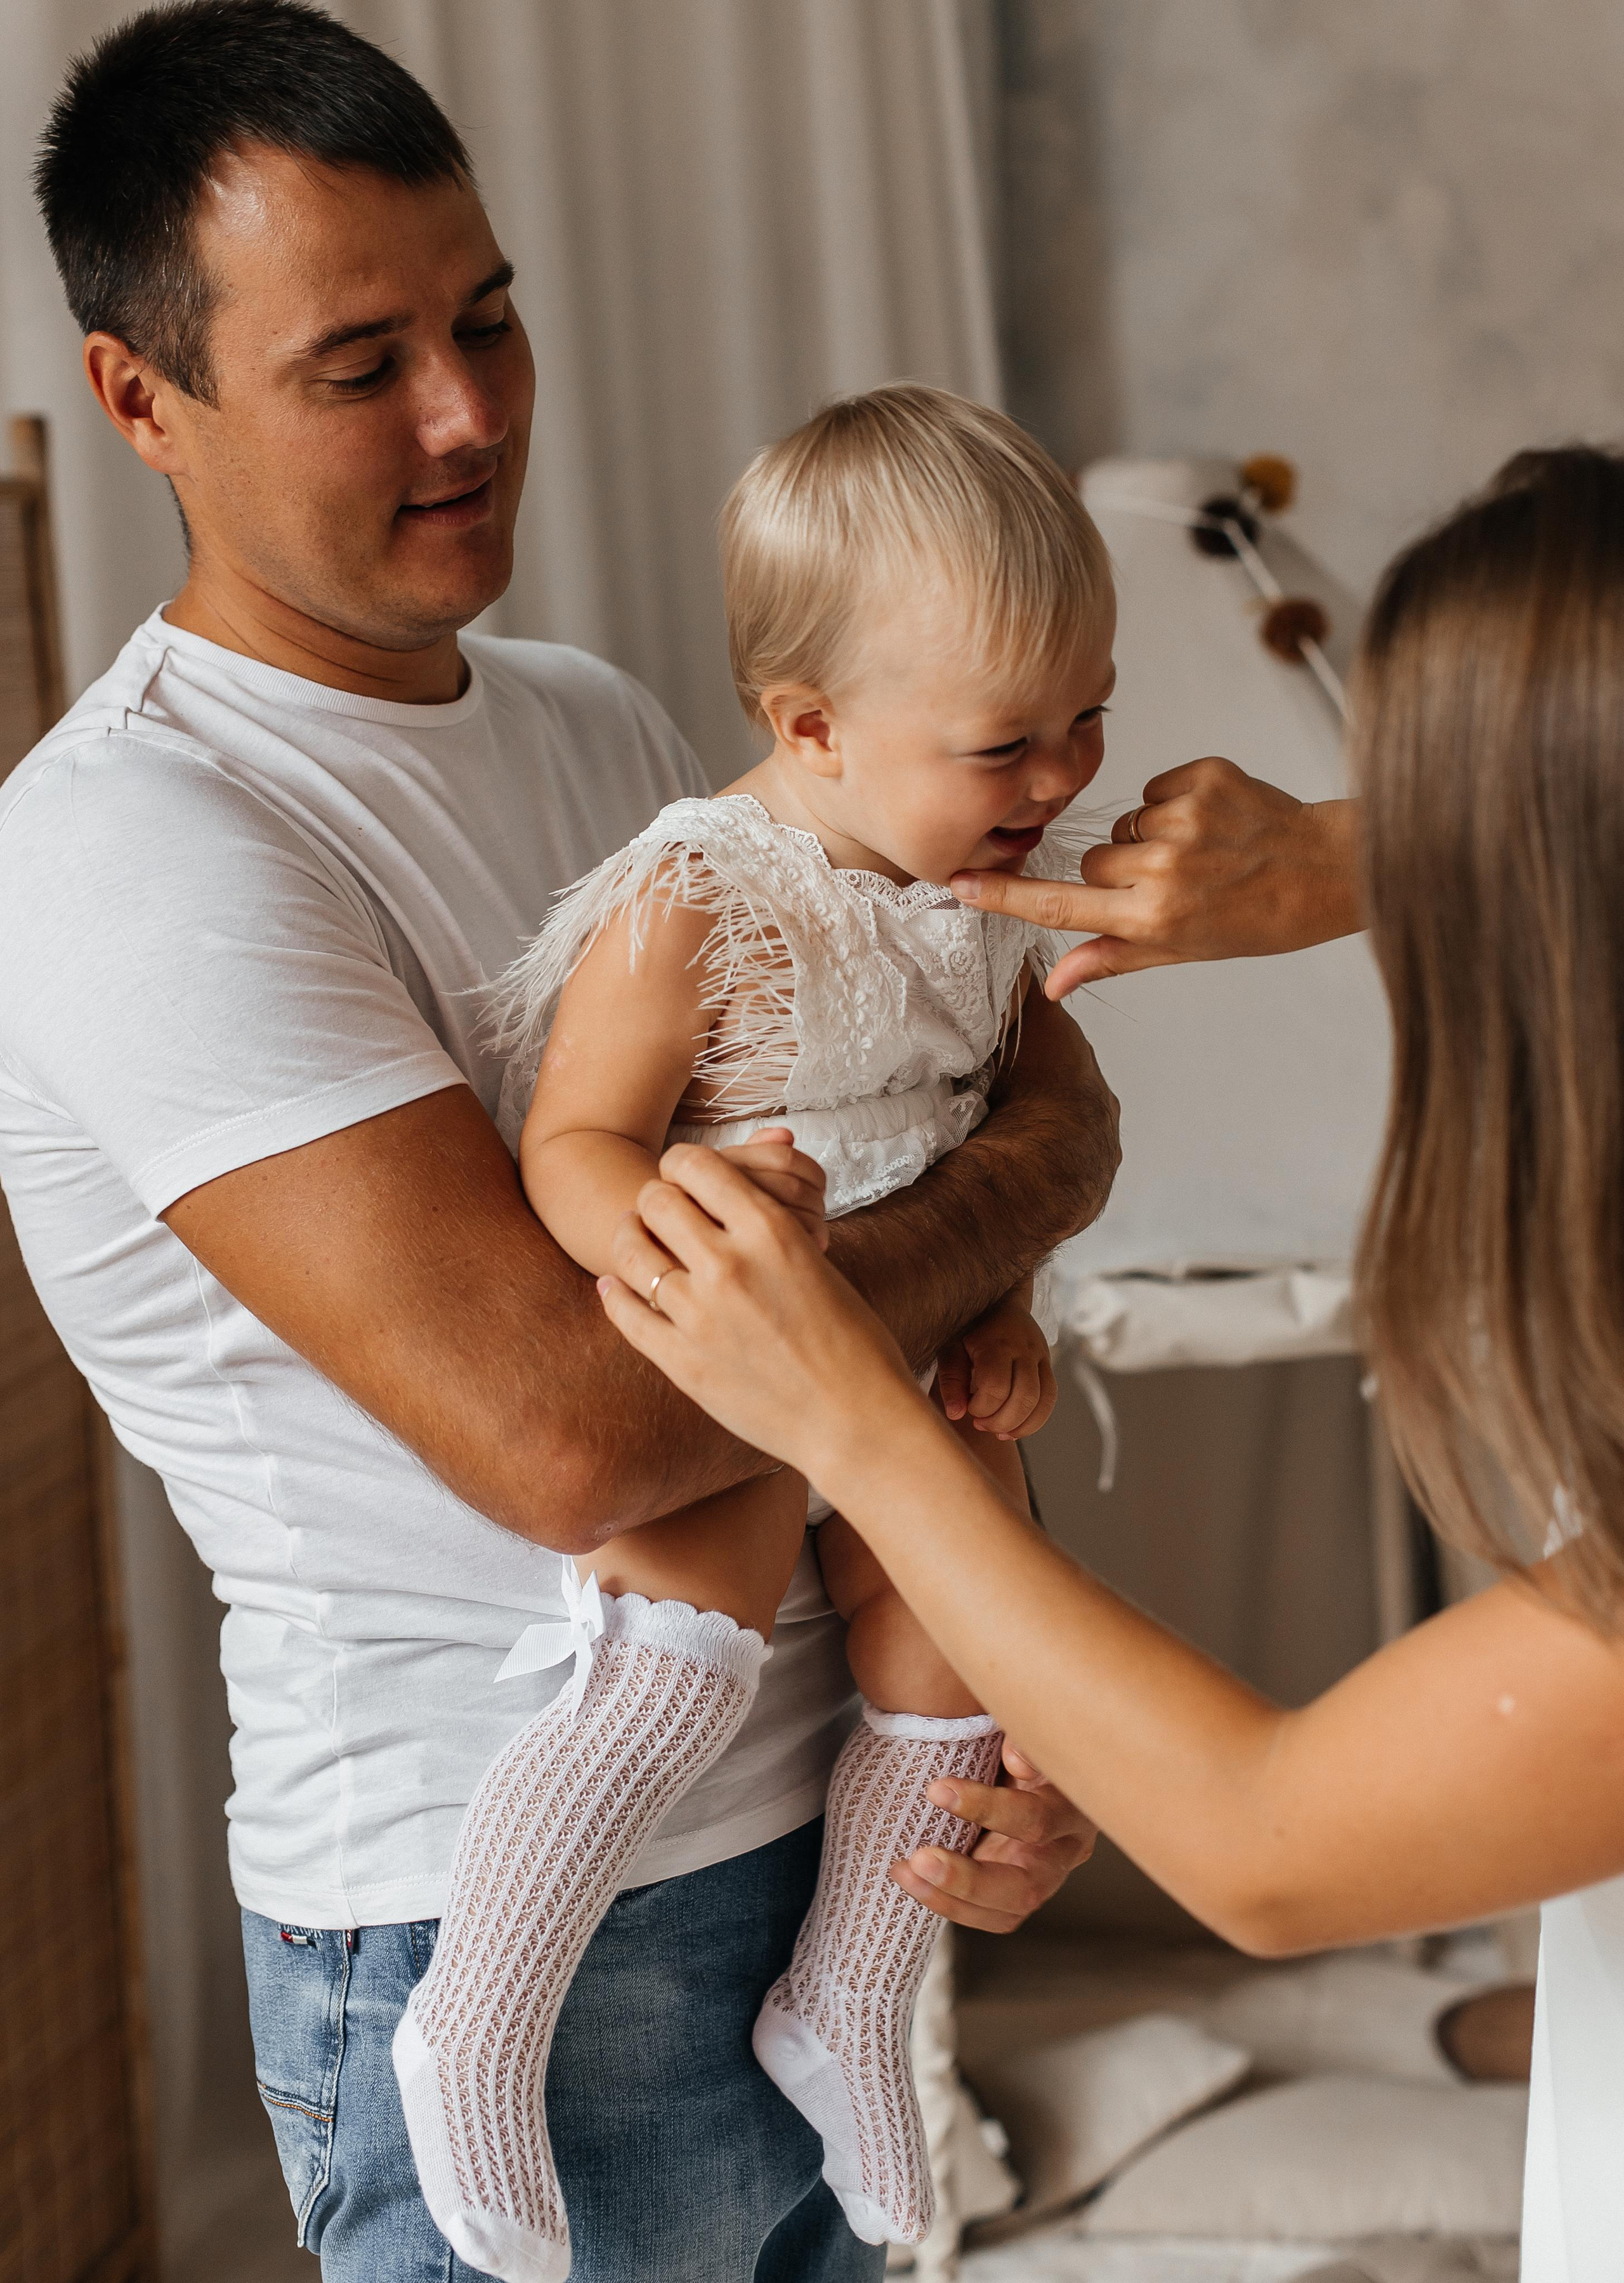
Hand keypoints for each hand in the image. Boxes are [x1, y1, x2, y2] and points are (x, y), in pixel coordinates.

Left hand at [599, 1142, 922, 1477]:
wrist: (857, 1421)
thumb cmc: (854, 1342)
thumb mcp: (817, 1262)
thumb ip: (772, 1220)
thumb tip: (757, 1160)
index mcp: (771, 1230)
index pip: (695, 1165)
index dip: (680, 1164)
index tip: (682, 1176)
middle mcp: (729, 1265)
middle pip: (656, 1201)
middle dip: (654, 1200)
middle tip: (658, 1212)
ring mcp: (701, 1316)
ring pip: (631, 1254)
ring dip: (628, 1240)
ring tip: (634, 1242)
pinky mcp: (683, 1363)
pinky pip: (627, 1314)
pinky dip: (614, 1294)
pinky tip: (614, 1287)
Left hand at [890, 1743, 1097, 1932]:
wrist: (1023, 1760)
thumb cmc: (1018, 1738)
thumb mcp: (1021, 1727)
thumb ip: (1020, 1737)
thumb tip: (1017, 1759)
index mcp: (1071, 1804)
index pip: (1036, 1818)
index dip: (988, 1808)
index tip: (936, 1790)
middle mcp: (1066, 1847)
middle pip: (1027, 1884)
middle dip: (969, 1879)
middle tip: (919, 1859)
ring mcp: (1047, 1877)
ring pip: (1009, 1910)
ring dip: (952, 1898)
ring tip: (904, 1872)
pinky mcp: (1024, 1894)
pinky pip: (993, 1917)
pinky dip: (951, 1905)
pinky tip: (913, 1882)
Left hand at [937, 1294, 1056, 1439]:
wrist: (997, 1299)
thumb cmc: (966, 1327)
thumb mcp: (950, 1347)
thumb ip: (951, 1379)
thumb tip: (956, 1414)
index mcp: (997, 1342)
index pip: (996, 1386)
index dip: (981, 1407)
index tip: (968, 1408)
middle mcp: (1024, 1348)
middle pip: (1025, 1396)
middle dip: (1001, 1420)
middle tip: (980, 1424)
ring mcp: (1040, 1355)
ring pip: (1043, 1399)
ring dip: (1021, 1425)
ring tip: (998, 1431)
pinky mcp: (1047, 1364)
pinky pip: (1050, 1397)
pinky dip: (1036, 1419)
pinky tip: (1014, 1428)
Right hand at [947, 760, 1360, 995]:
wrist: (1324, 872)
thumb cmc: (1254, 920)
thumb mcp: (1181, 952)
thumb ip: (1111, 957)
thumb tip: (1051, 984)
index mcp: (1153, 920)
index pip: (1061, 906)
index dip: (1006, 896)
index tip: (959, 882)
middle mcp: (1165, 871)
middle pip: (1093, 863)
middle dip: (1116, 872)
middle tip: (1167, 884)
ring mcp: (1186, 821)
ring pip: (1124, 827)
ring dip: (1149, 838)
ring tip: (1199, 853)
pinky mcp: (1205, 778)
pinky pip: (1155, 789)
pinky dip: (1176, 803)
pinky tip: (1213, 823)